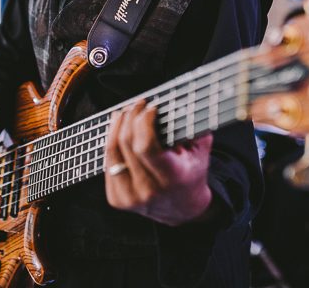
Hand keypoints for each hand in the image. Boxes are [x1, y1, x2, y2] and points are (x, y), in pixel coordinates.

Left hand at [104, 100, 213, 226]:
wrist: (183, 209)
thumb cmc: (192, 172)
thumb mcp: (200, 151)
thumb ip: (191, 126)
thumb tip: (178, 99)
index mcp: (172, 178)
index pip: (147, 146)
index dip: (144, 122)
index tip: (150, 107)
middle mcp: (149, 191)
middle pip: (127, 144)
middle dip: (131, 118)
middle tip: (137, 104)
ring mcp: (130, 198)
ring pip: (112, 153)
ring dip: (115, 127)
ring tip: (123, 113)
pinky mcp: (117, 200)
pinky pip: (108, 163)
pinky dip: (111, 144)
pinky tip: (117, 131)